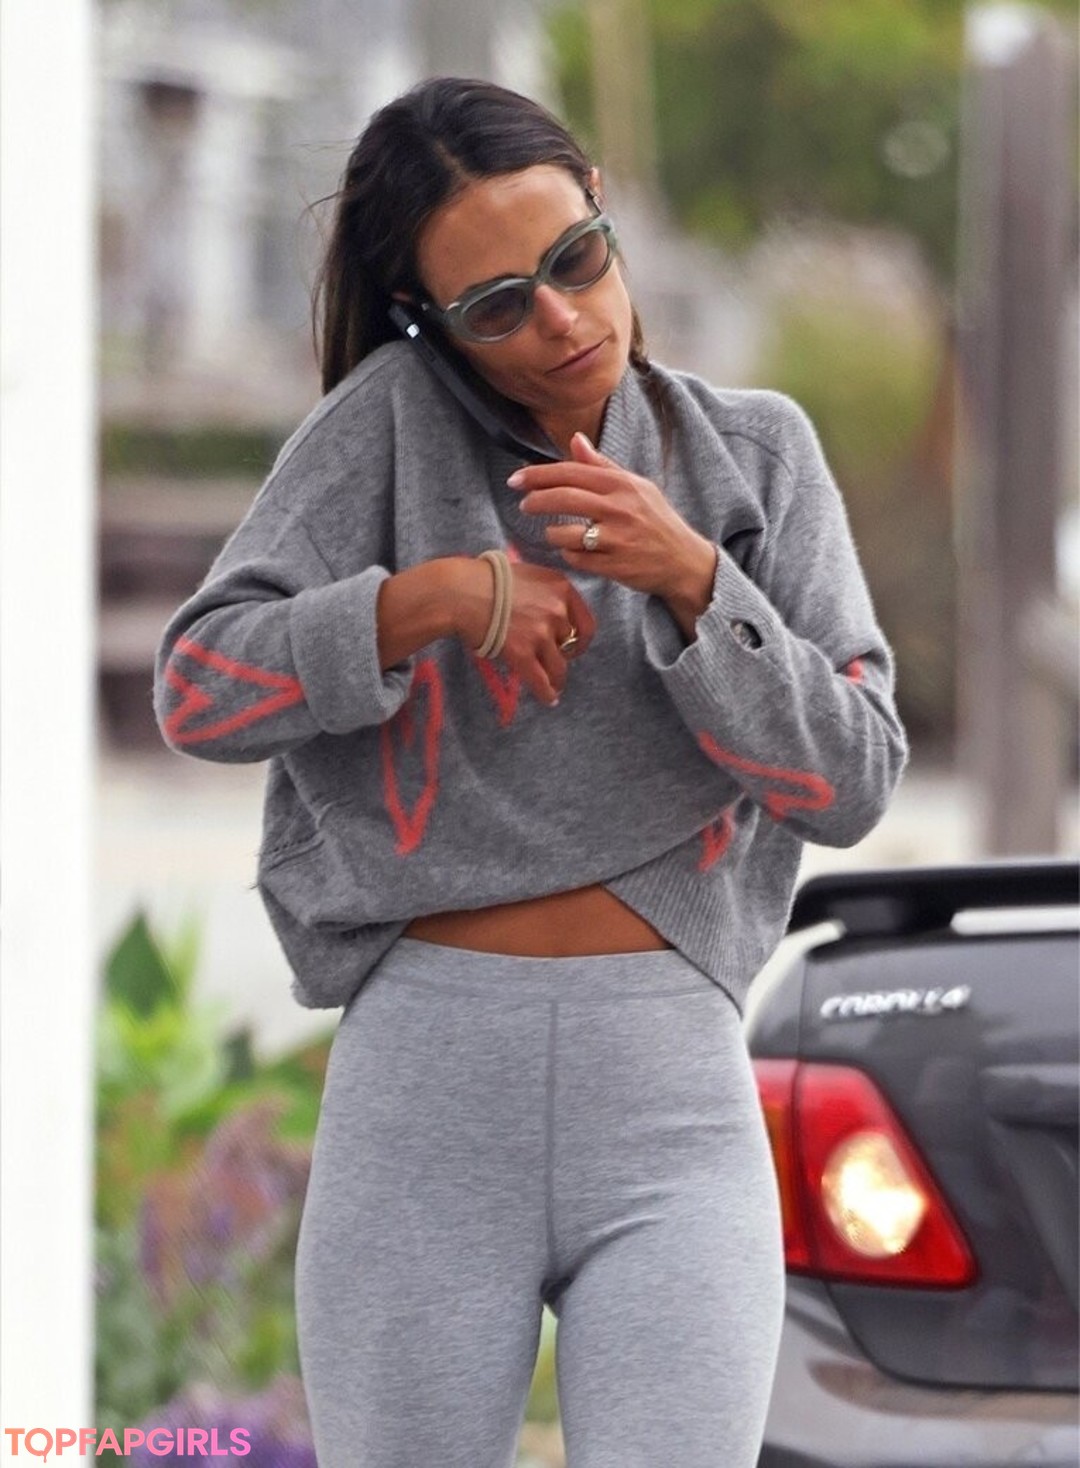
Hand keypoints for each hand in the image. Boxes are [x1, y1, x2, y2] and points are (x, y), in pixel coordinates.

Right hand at [449, 556, 595, 706]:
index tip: (574, 648)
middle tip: (551, 660)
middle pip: (570, 644)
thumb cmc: (486, 579)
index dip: (581, 640)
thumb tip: (550, 614)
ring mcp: (541, 633)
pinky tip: (549, 699)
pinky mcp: (522, 653)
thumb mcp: (527, 575)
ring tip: (553, 686)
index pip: (586, 622)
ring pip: (558, 666)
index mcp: (561, 588)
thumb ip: (544, 593)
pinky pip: (541, 681)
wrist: (461, 591)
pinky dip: (546, 693)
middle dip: (561, 654)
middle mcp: (557, 610)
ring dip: (556, 678)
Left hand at [509, 433, 718, 620]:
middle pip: (564, 498)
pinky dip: (569, 554)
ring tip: (554, 531)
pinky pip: (576, 558)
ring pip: (565, 533)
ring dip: (552, 532)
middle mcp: (619, 509)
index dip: (538, 475)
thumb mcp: (636, 486)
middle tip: (524, 504)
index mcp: (621, 485)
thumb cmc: (656, 520)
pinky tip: (575, 550)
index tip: (517, 479)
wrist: (684, 561)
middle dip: (535, 500)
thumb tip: (575, 439)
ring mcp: (616, 539)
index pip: (571, 472)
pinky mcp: (614, 566)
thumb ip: (602, 465)